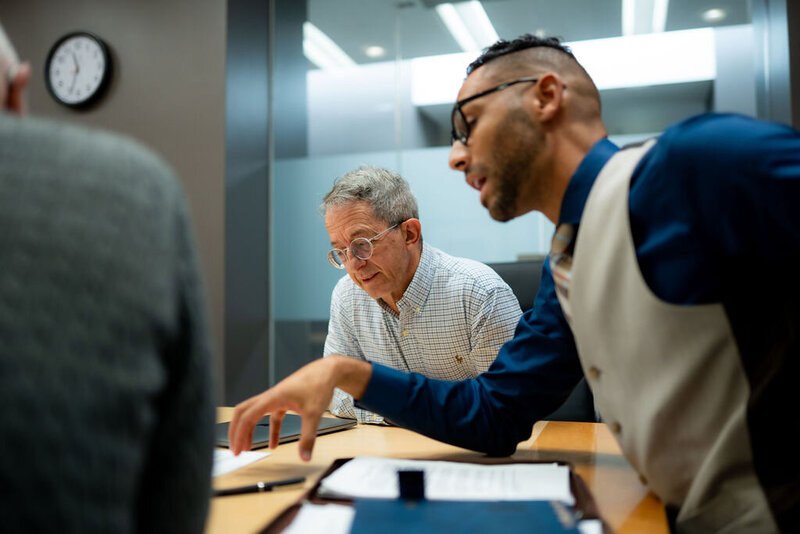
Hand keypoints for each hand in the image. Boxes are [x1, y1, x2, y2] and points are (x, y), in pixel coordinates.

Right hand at [228, 356, 371, 460]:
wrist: (328, 371)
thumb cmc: (319, 385)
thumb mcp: (314, 414)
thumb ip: (308, 437)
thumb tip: (304, 457)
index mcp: (273, 398)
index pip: (248, 416)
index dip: (239, 434)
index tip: (237, 450)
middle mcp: (271, 396)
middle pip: (243, 412)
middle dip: (236, 430)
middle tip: (235, 449)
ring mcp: (277, 398)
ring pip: (255, 413)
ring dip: (249, 430)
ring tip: (248, 448)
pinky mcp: (285, 401)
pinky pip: (271, 417)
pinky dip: (270, 430)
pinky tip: (273, 444)